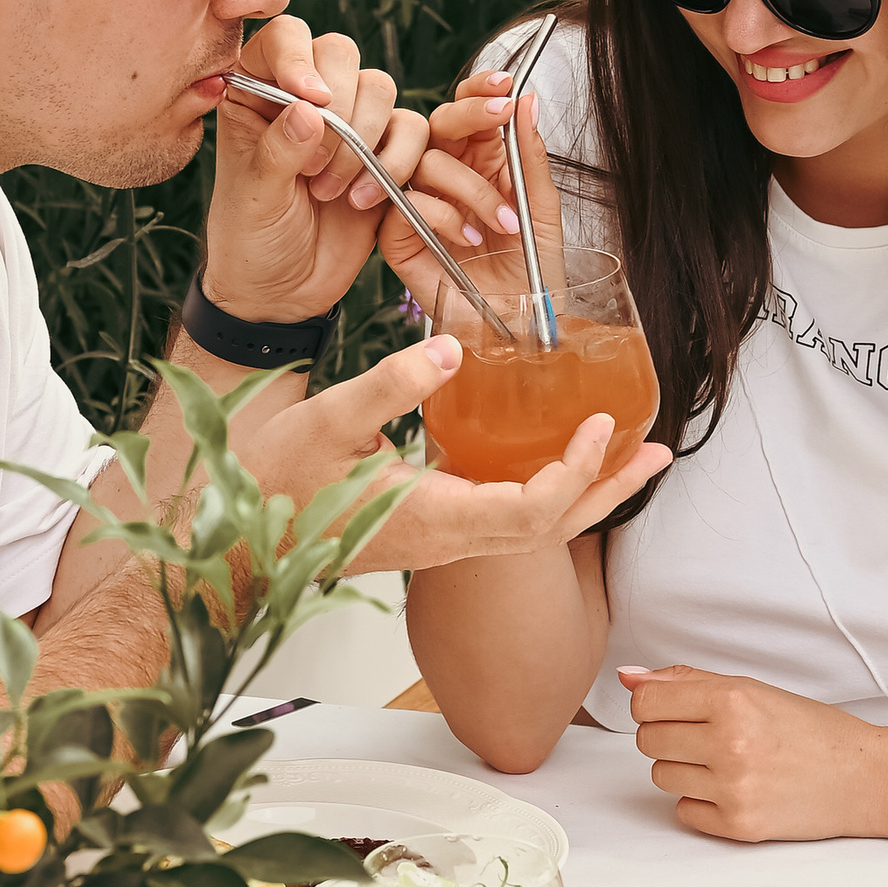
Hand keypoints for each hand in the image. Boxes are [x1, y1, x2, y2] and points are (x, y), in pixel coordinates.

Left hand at [203, 15, 428, 323]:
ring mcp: (349, 121)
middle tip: (314, 165)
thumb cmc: (251, 240)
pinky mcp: (386, 151)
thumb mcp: (253, 197)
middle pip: (340, 54)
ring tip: (329, 190)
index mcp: (256, 92)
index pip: (284, 37)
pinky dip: (397, 161)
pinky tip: (363, 199)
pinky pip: (412, 129)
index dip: (300, 57)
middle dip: (338, 108)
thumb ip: (277, 150)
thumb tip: (309, 109)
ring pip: (379, 88)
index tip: (308, 98)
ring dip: (362, 140)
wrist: (282, 293)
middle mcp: (304, 97)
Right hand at [236, 336, 671, 567]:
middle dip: (610, 491)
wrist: (229, 542)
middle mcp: (446, 539)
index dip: (577, 472)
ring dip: (586, 494)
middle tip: (658, 452)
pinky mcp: (429, 530)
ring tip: (630, 457)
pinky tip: (554, 460)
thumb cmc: (268, 485)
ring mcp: (439, 540)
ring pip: (534, 530)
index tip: (600, 424)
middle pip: (552, 529)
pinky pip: (507, 520)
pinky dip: (546, 492)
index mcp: (432, 518)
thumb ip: (389, 383)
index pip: (532, 511)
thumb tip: (446, 345)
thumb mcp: (324, 420)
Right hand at [375, 67, 555, 317]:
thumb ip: (530, 155)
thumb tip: (525, 99)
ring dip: (468, 186)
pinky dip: (442, 215)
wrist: (519, 327)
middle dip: (469, 113)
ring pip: (424, 161)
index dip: (480, 90)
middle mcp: (447, 178)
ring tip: (502, 222)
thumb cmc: (532, 273)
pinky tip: (468, 239)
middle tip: (497, 116)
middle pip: (439, 122)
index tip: (504, 83)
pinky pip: (406, 202)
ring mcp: (419, 204)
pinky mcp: (398, 235)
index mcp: (483, 163)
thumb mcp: (542, 208)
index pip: (471, 111)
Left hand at [623, 665, 887, 845]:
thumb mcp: (753, 689)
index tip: (676, 709)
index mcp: (734, 700)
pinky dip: (701, 802)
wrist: (865, 777)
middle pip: (648, 739)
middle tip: (708, 736)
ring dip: (684, 769)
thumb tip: (628, 676)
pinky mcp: (738, 826)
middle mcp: (730, 743)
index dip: (654, 704)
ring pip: (660, 776)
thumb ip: (686, 681)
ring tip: (725, 763)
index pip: (646, 701)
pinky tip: (734, 790)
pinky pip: (683, 811)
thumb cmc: (811, 730)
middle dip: (670, 736)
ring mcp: (734, 788)